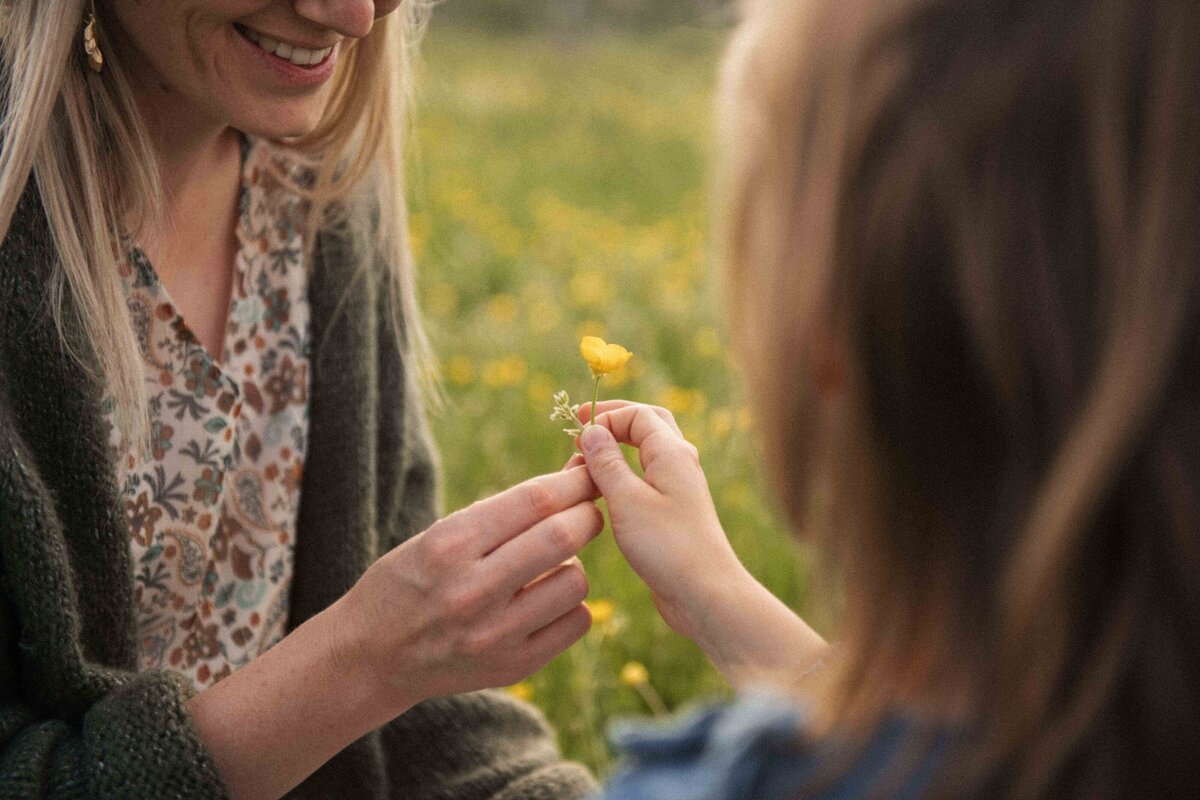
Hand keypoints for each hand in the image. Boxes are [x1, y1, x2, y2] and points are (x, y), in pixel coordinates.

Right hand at [338, 466, 602, 711]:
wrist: (370, 656)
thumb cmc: (408, 580)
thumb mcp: (436, 536)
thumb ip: (499, 515)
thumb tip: (571, 482)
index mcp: (448, 546)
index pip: (534, 500)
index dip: (573, 482)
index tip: (589, 474)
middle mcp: (472, 590)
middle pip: (563, 536)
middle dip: (587, 514)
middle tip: (587, 510)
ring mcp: (495, 634)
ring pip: (576, 580)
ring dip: (574, 563)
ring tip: (550, 564)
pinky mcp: (513, 667)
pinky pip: (576, 622)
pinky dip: (570, 604)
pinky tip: (545, 600)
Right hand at [578, 401, 827, 686]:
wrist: (705, 593)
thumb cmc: (667, 546)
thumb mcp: (626, 500)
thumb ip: (606, 462)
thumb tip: (591, 431)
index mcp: (671, 452)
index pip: (637, 414)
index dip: (605, 416)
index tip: (575, 430)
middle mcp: (680, 462)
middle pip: (648, 423)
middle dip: (614, 421)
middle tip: (583, 428)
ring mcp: (679, 487)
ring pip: (647, 452)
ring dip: (618, 449)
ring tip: (586, 463)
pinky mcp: (675, 511)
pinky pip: (647, 478)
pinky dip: (623, 474)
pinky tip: (604, 492)